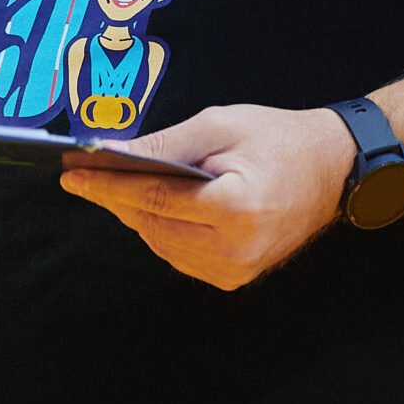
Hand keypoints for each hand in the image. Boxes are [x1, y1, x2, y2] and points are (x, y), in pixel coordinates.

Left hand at [59, 104, 354, 289]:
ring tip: (114, 186)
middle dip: (114, 198)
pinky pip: (179, 255)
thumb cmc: (276, 138)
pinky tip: (152, 206)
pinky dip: (160, 230)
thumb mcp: (219, 125)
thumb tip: (112, 153)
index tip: (71, 174)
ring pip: (161, 244)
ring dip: (135, 214)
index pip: (154, 197)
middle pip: (152, 224)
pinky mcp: (235, 278)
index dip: (107, 185)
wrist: (332, 170)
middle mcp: (235, 248)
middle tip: (82, 174)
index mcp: (235, 207)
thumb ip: (165, 144)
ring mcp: (236, 270)